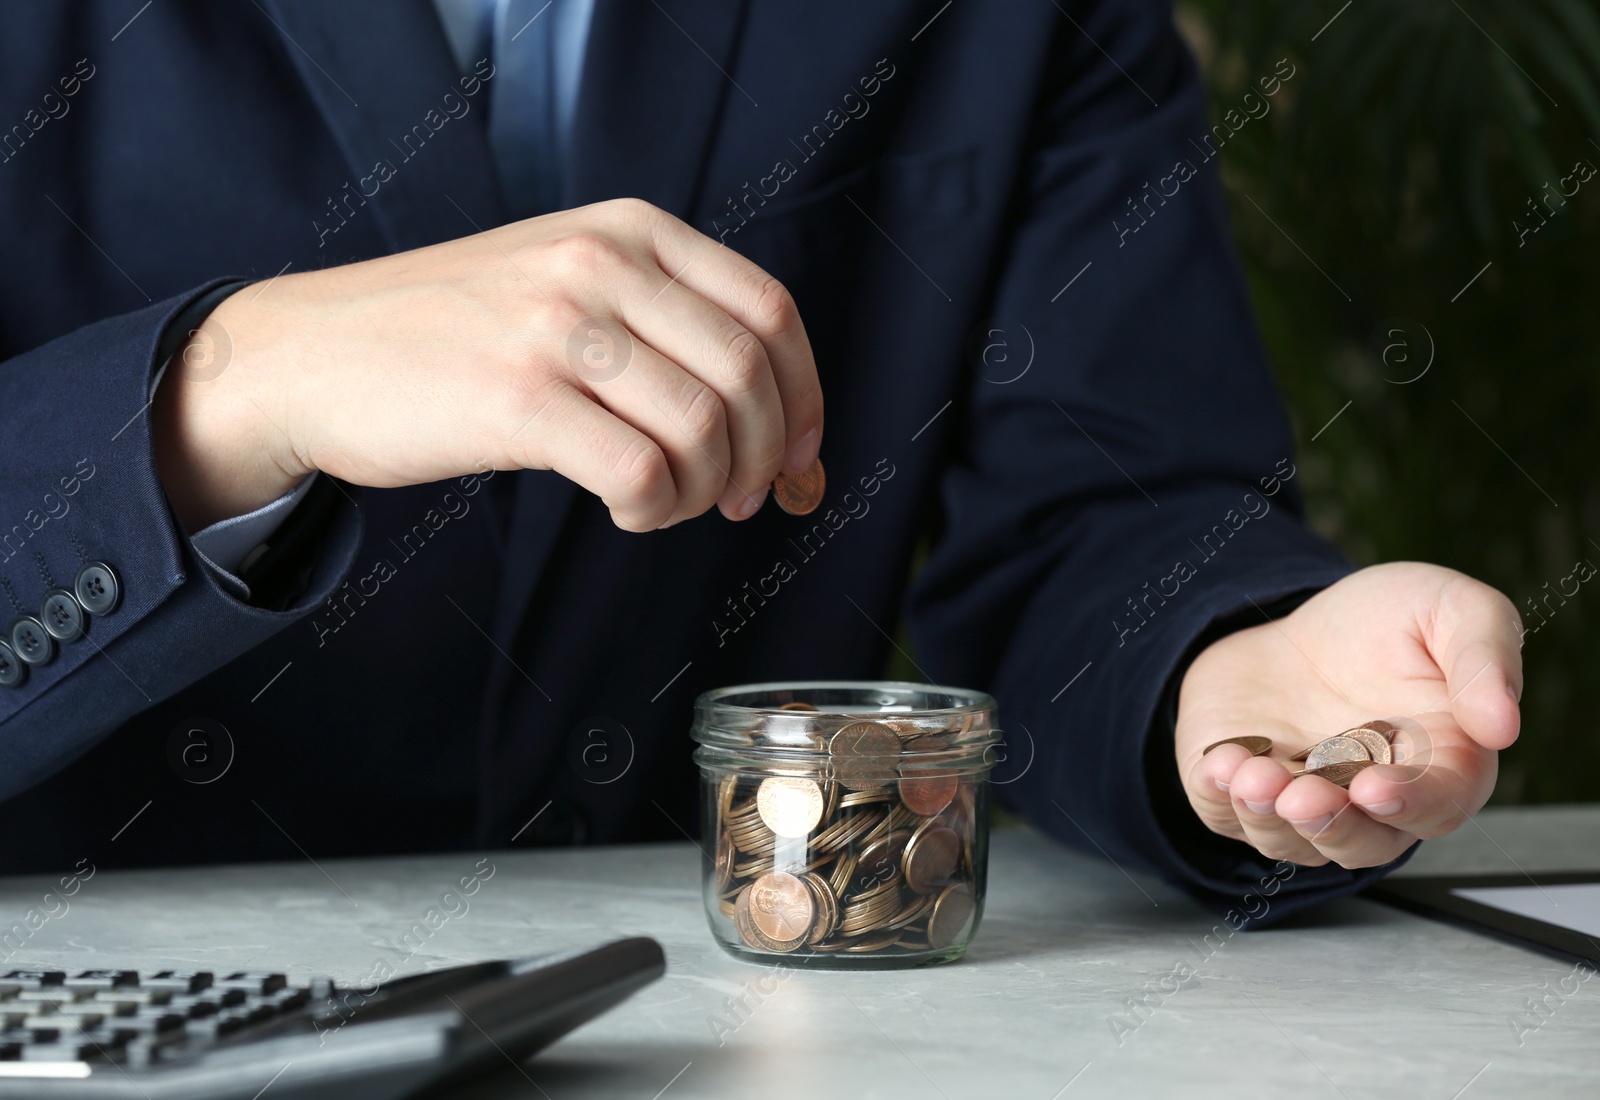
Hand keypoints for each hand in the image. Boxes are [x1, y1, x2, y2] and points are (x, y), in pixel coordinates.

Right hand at [153, 198, 822, 531]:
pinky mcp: (516, 399)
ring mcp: (557, 325)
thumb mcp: (566, 280)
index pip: (769, 310)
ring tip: (669, 503)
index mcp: (630, 228)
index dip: (806, 396)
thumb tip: (778, 422)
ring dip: (707, 491)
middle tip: (742, 501)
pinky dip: (656, 511)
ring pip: (704, 427)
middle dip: (767, 458)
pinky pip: (641, 473)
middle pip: (747, 374)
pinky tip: (629, 511)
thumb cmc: (451, 333)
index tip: (802, 457)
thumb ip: (664, 323)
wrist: (312, 352)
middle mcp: (602, 262)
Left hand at [1176, 562, 1522, 867]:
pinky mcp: (1242, 793)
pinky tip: (1220, 763)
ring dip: (1267, 816)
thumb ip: (1484, 656)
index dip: (1409, 804)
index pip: (1435, 806)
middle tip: (1304, 796)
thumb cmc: (1382, 625)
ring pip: (1288, 839)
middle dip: (1329, 825)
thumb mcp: (1450, 608)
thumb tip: (1503, 724)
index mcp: (1438, 765)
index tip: (1377, 787)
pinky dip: (1219, 796)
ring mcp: (1302, 802)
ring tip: (1253, 774)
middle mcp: (1369, 800)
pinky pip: (1225, 812)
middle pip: (1358, 841)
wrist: (1293, 623)